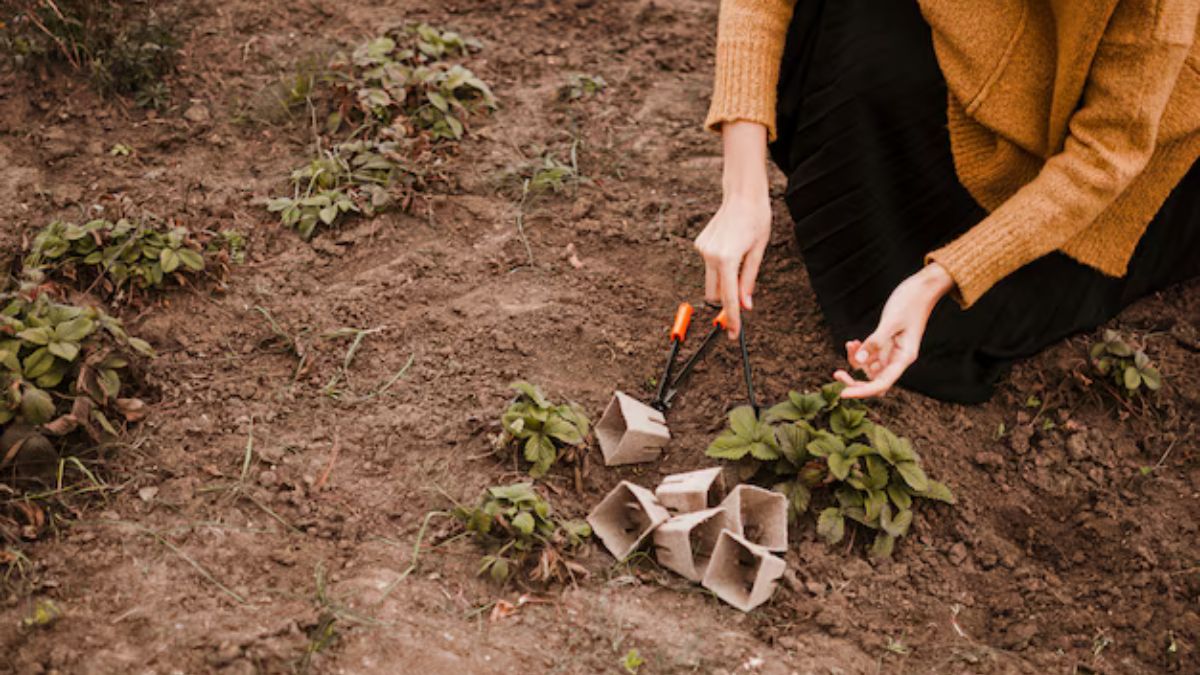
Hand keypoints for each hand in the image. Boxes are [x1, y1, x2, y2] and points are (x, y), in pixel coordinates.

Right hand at [694, 121, 770, 337]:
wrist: (742, 194)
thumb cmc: (756, 219)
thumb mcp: (758, 252)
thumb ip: (749, 280)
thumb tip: (745, 305)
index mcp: (727, 259)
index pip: (728, 298)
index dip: (732, 318)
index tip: (733, 334)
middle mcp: (710, 255)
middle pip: (714, 294)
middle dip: (724, 302)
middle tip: (740, 306)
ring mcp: (702, 249)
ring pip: (711, 279)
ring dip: (723, 281)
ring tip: (741, 260)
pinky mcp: (700, 244)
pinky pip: (710, 265)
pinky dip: (720, 267)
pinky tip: (732, 248)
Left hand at [834, 262, 954, 397]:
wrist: (922, 288)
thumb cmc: (910, 302)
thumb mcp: (890, 321)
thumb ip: (875, 341)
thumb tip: (860, 361)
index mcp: (904, 357)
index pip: (882, 383)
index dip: (862, 391)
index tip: (843, 394)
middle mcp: (898, 359)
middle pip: (875, 382)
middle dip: (855, 381)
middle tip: (837, 374)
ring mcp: (892, 352)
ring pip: (870, 369)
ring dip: (856, 362)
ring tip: (850, 344)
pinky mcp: (887, 344)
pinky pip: (870, 356)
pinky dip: (860, 351)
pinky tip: (853, 342)